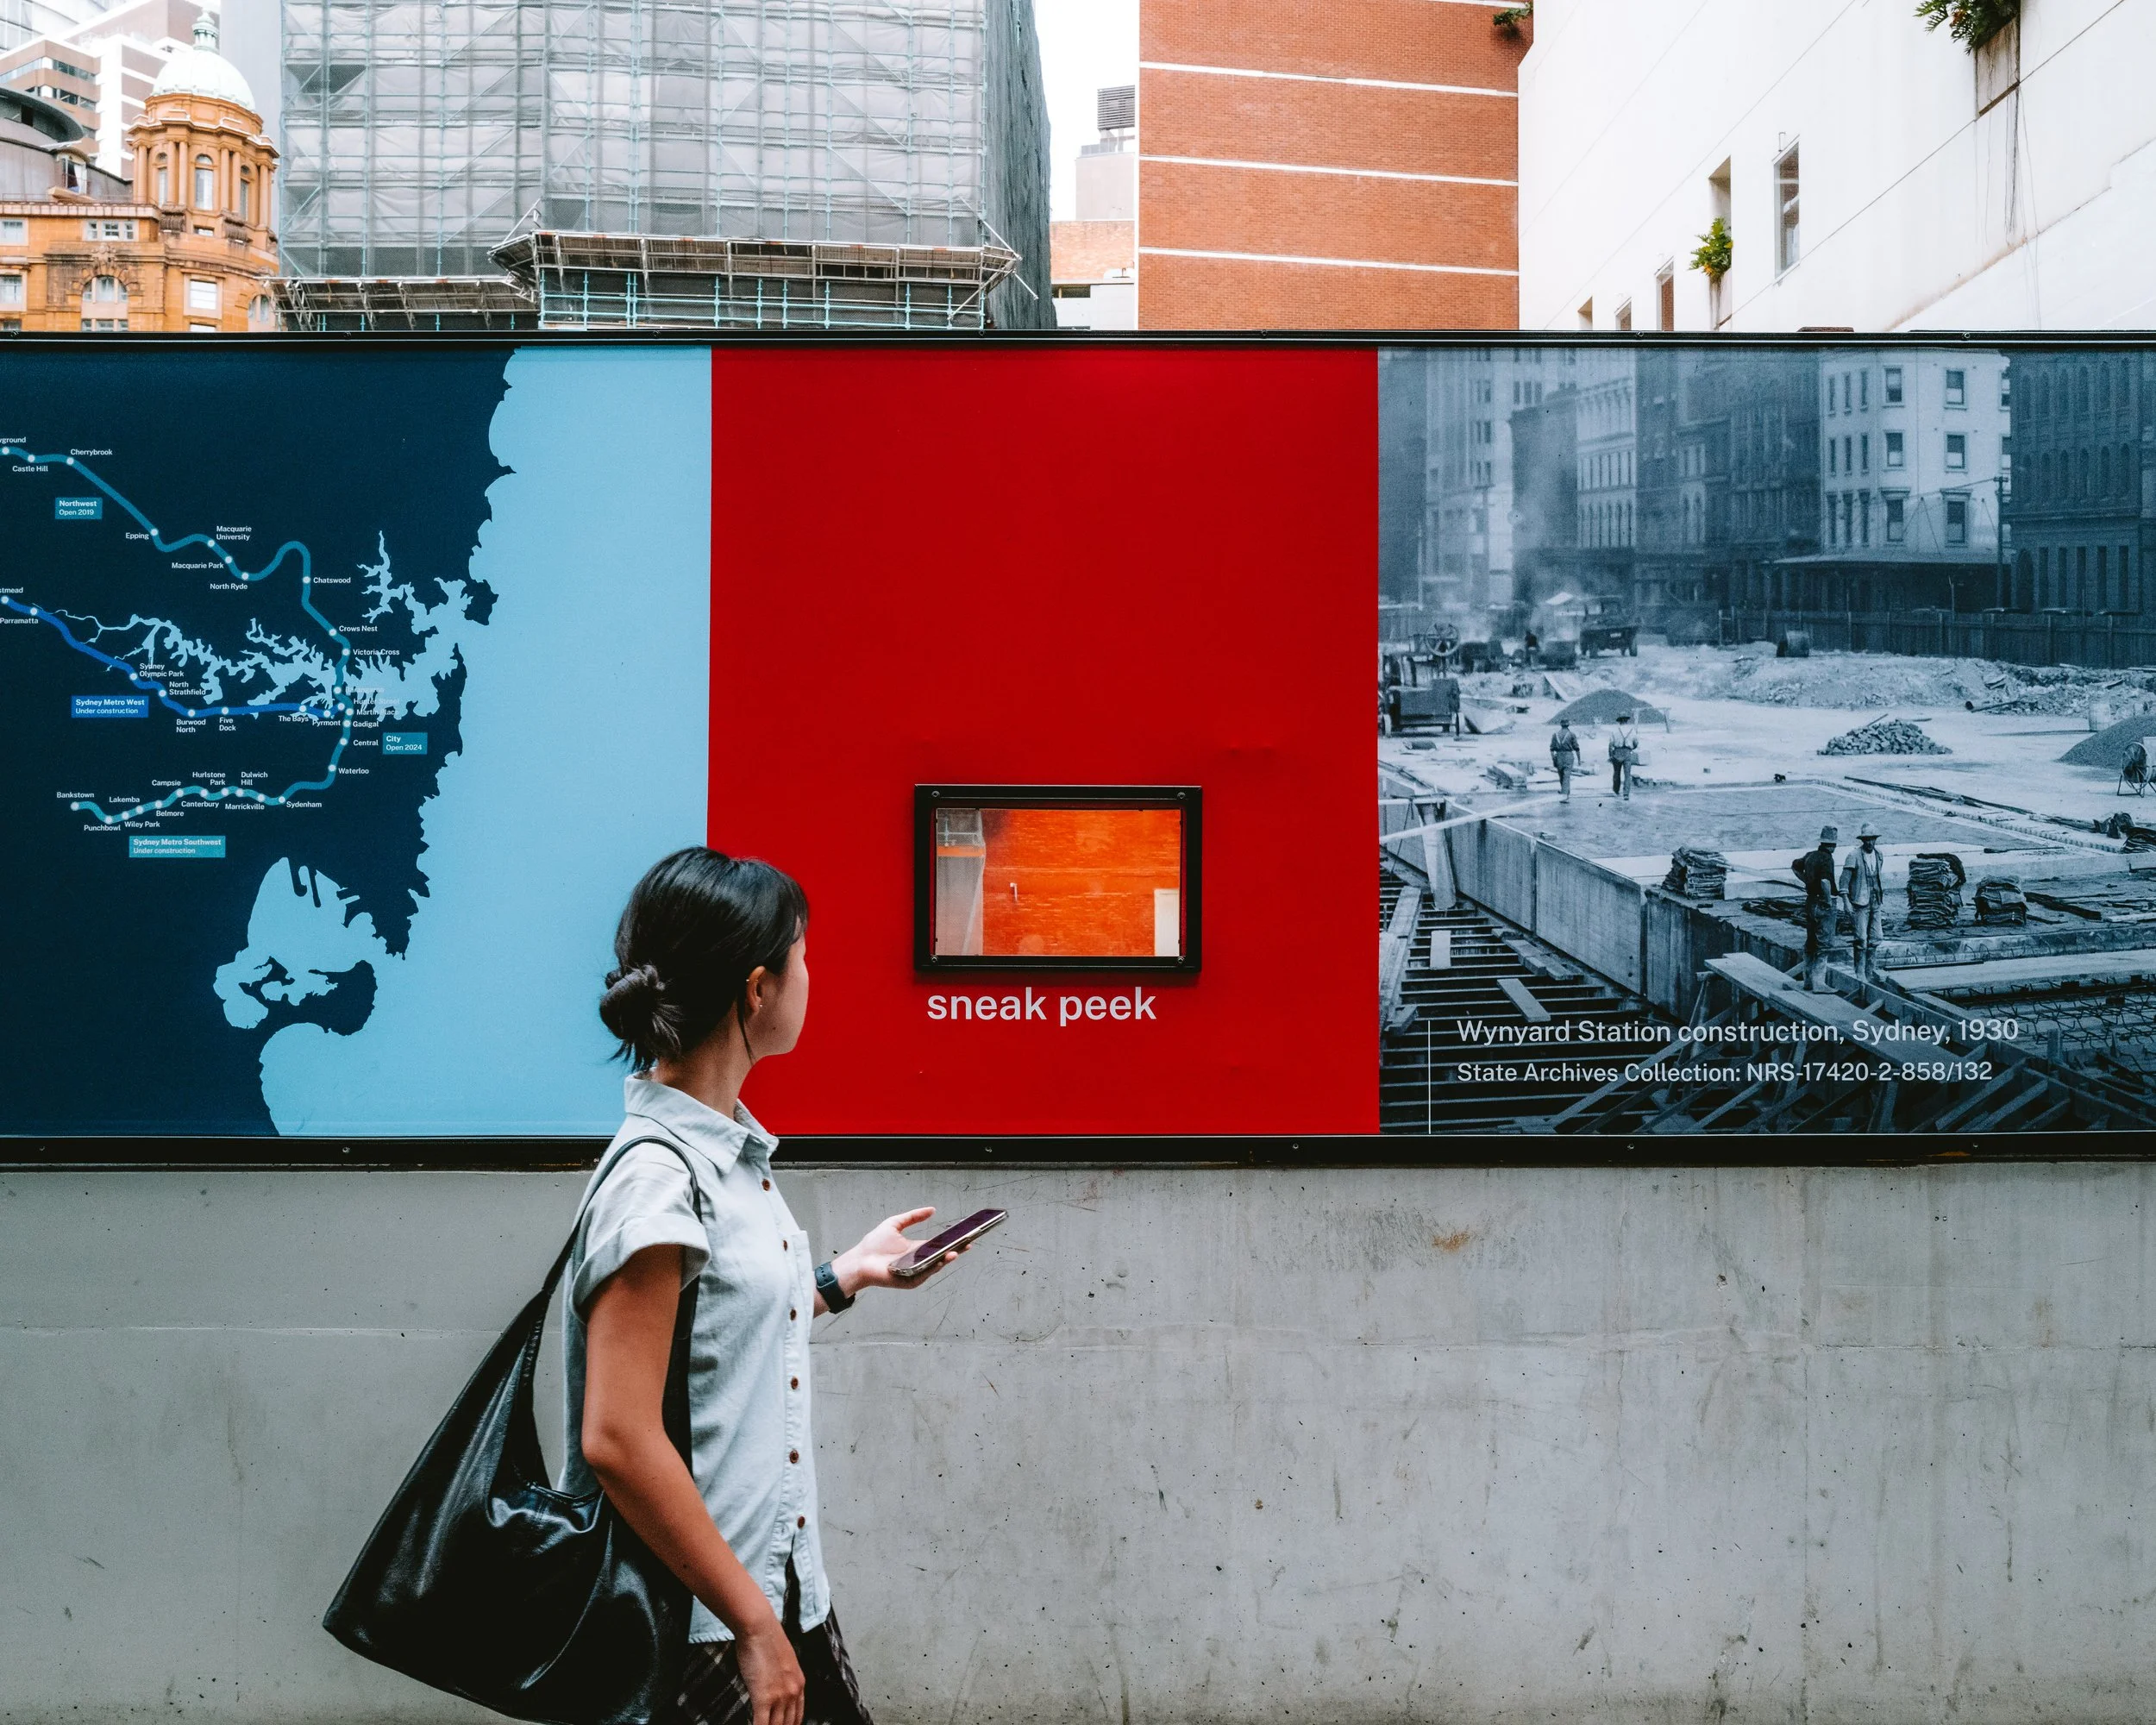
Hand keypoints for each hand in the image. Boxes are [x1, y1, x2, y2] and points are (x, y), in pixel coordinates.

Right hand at [736, 1613, 804, 1724]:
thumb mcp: (784, 1661)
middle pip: (789, 1724)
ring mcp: (779, 1697)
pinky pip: (761, 1724)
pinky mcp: (763, 1698)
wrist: (760, 1628)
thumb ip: (783, 1678)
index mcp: (799, 1683)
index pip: (798, 1716)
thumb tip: (774, 1688)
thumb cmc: (767, 1639)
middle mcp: (792, 1692)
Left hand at [834, 1206, 966, 1295]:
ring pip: (935, 1266)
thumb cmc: (874, 1244)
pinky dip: (933, 1268)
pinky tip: (940, 1260)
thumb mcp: (895, 1224)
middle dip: (955, 1250)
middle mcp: (919, 1261)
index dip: (951, 1241)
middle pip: (940, 1256)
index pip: (938, 1245)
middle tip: (967, 1244)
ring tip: (956, 1252)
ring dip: (946, 1259)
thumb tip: (932, 1209)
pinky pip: (924, 1274)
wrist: (860, 1260)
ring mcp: (916, 1272)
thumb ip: (913, 1216)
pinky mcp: (910, 1281)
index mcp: (917, 1249)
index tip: (964, 1235)